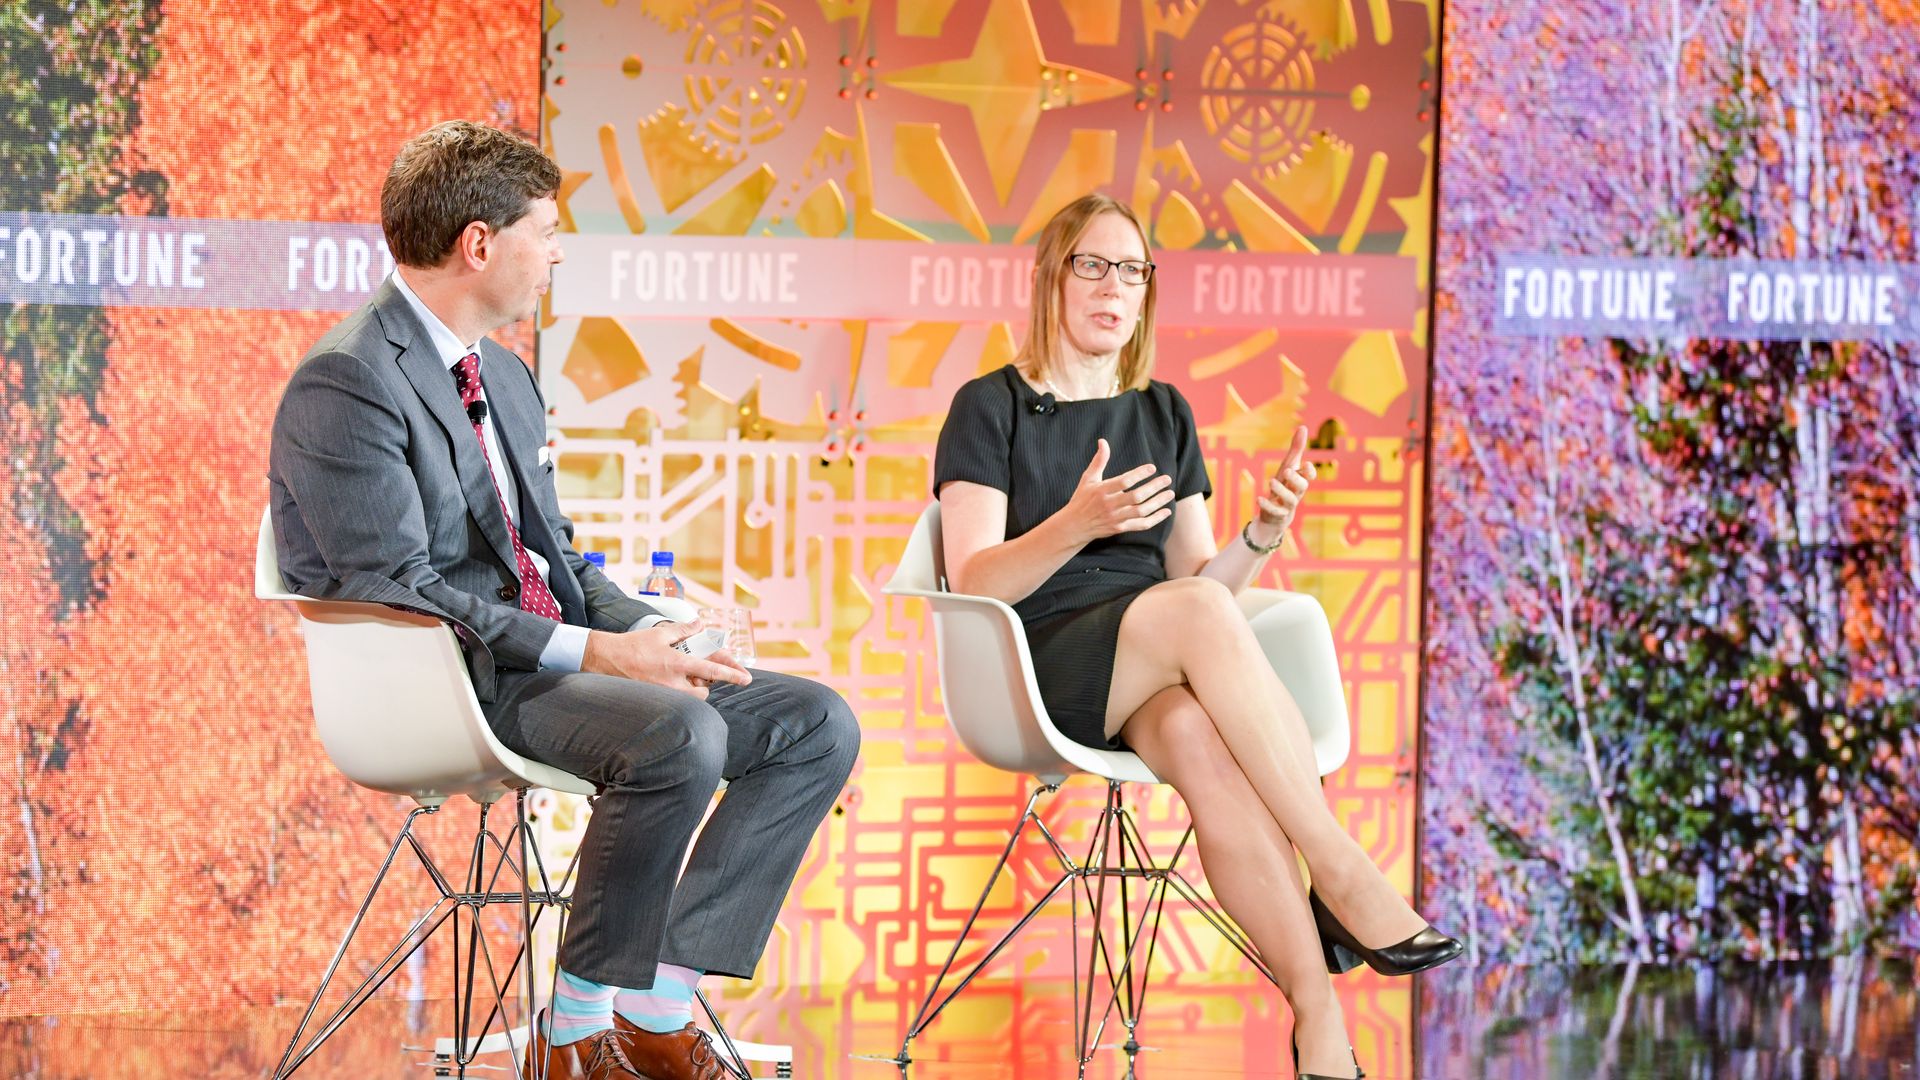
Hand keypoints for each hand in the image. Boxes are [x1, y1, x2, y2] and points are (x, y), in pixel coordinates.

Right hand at [581, 621, 751, 699]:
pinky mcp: (654, 700)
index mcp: (676, 663)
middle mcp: (672, 682)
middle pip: (703, 693)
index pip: (710, 671)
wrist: (606, 659)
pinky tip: (668, 682)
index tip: (746, 679)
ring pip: (689, 700)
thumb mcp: (660, 633)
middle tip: (697, 675)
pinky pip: (675, 702)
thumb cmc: (632, 645)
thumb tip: (700, 624)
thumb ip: (683, 630)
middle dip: (706, 686)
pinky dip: (678, 695)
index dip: (731, 674)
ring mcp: (663, 694)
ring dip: (692, 691)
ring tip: (680, 678)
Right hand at [1056, 438, 1174, 543]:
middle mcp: (1109, 505)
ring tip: (1169, 493)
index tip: (1152, 468)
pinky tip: (1166, 512)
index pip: (1124, 482)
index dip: (1139, 474)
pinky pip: (1140, 525)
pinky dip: (1155, 519)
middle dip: (1153, 488)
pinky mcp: (1119, 528)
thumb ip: (1099, 460)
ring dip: (1158, 502)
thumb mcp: (1088, 478)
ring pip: (1141, 511)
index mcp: (1101, 491)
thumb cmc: (1082, 499)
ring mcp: (1115, 518)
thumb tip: (1103, 441)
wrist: (1074, 526)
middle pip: (1136, 497)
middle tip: (1167, 479)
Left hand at [1251, 426, 1316, 542]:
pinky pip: (1275, 512)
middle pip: (1302, 487)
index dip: (1309, 471)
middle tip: (1287, 470)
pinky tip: (1259, 499)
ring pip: (1290, 499)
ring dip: (1281, 491)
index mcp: (1299, 480)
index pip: (1309, 476)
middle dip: (1296, 478)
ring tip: (1271, 481)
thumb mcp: (1288, 467)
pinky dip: (1267, 505)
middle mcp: (1296, 493)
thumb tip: (1304, 427)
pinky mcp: (1278, 515)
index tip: (1305, 464)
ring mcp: (1288, 505)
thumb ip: (1296, 449)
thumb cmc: (1284, 486)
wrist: (1275, 514)